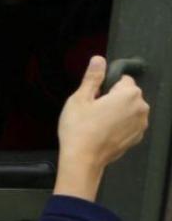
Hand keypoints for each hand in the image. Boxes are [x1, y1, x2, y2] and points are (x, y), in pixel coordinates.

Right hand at [57, 56, 149, 175]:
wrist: (83, 160)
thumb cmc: (80, 130)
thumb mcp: (80, 99)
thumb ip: (93, 77)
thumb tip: (98, 61)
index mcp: (129, 94)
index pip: (123, 79)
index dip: (106, 87)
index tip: (95, 97)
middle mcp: (140, 107)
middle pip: (127, 94)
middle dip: (113, 99)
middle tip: (93, 112)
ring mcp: (141, 123)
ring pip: (129, 109)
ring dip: (117, 112)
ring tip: (97, 123)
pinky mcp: (137, 136)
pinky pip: (129, 124)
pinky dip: (119, 126)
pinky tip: (103, 132)